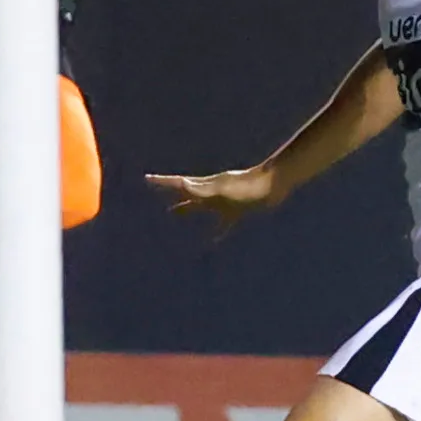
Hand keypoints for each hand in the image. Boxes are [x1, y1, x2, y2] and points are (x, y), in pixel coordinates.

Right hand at [144, 164, 281, 228]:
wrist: (274, 183)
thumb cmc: (248, 186)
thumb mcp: (222, 189)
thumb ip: (201, 189)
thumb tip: (180, 182)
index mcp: (205, 186)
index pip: (179, 183)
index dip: (162, 182)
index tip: (146, 178)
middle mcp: (211, 192)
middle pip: (186, 193)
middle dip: (170, 195)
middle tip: (151, 195)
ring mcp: (223, 200)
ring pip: (200, 206)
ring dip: (187, 209)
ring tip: (174, 213)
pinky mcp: (236, 210)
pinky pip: (223, 223)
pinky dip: (217, 231)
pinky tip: (213, 241)